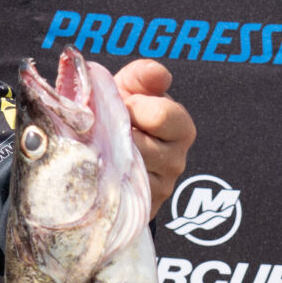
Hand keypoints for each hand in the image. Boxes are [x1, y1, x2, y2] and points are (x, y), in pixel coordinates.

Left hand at [115, 58, 195, 217]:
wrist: (109, 148)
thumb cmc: (122, 113)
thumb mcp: (132, 88)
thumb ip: (144, 76)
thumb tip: (159, 74)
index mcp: (181, 128)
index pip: (161, 116)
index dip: (134, 108)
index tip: (124, 107)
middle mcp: (176, 162)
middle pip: (140, 145)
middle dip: (116, 134)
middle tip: (108, 130)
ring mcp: (160, 189)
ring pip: (125, 169)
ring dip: (105, 156)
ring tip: (101, 148)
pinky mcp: (141, 208)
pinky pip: (117, 191)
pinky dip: (102, 178)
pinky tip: (100, 169)